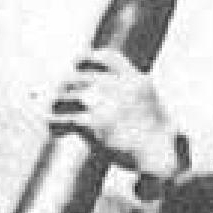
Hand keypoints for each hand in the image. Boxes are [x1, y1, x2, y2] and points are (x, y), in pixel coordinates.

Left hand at [50, 51, 180, 168]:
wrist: (163, 156)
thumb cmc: (155, 137)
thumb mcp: (148, 105)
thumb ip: (126, 94)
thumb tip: (97, 91)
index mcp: (136, 80)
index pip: (107, 57)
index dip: (87, 58)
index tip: (74, 63)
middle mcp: (120, 87)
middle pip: (78, 76)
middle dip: (62, 86)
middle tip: (56, 98)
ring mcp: (107, 104)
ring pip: (67, 96)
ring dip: (54, 104)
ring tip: (50, 114)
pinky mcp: (96, 124)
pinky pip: (66, 119)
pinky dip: (55, 123)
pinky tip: (53, 129)